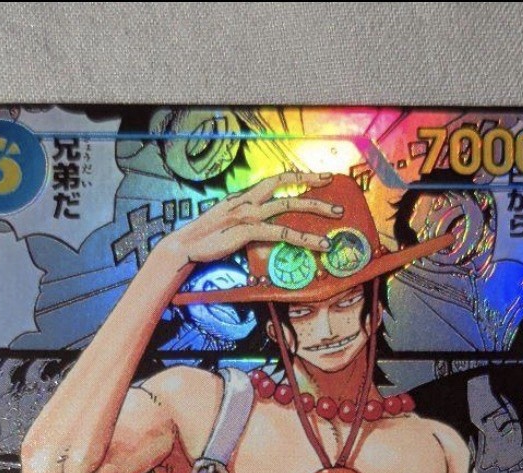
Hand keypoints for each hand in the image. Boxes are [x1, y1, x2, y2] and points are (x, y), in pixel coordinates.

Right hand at [163, 171, 341, 266]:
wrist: (185, 247)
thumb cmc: (207, 238)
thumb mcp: (229, 222)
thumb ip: (247, 220)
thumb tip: (264, 225)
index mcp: (244, 196)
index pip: (276, 178)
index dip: (298, 175)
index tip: (317, 176)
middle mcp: (247, 199)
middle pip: (285, 185)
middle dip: (311, 183)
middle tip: (332, 183)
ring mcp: (247, 214)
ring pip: (288, 206)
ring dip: (315, 209)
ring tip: (336, 217)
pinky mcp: (246, 231)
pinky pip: (280, 233)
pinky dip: (302, 237)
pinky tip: (317, 243)